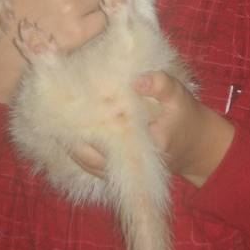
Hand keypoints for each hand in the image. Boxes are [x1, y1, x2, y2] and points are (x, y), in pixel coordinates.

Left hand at [70, 71, 235, 187]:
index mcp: (147, 144)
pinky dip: (79, 154)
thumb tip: (138, 80)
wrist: (194, 146)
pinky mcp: (120, 169)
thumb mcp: (179, 96)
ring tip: (54, 125)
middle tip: (54, 117)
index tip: (70, 110)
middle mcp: (131, 162)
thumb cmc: (185, 117)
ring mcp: (124, 169)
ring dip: (72, 147)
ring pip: (89, 164)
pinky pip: (93, 167)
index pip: (110, 140)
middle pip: (92, 157)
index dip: (88, 128)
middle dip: (73, 140)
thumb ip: (162, 85)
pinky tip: (66, 136)